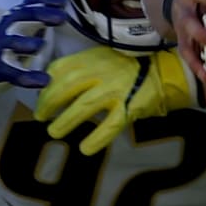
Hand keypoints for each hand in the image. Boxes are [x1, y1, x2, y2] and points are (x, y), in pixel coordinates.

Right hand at [0, 0, 68, 87]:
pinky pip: (14, 74)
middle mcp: (9, 26)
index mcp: (19, 13)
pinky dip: (28, 78)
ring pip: (13, 44)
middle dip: (40, 15)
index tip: (64, 1)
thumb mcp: (30, 10)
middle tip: (62, 18)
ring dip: (26, 44)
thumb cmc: (17, 30)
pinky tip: (45, 81)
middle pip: (22, 17)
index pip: (33, 2)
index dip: (47, 0)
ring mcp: (2, 47)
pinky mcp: (0, 69)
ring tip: (41, 45)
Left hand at [35, 46, 194, 154]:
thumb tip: (49, 83)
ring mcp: (116, 91)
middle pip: (66, 87)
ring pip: (84, 107)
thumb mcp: (102, 56)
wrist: (164, 70)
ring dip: (65, 122)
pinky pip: (110, 126)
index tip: (41, 97)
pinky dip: (96, 139)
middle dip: (49, 104)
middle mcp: (102, 72)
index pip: (60, 69)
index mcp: (93, 58)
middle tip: (41, 117)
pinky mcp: (129, 108)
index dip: (45, 85)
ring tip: (55, 132)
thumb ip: (80, 66)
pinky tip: (85, 149)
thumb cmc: (128, 65)